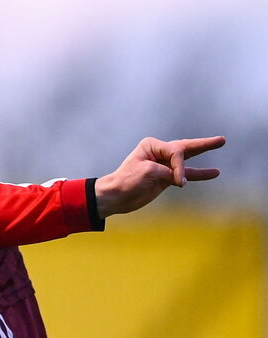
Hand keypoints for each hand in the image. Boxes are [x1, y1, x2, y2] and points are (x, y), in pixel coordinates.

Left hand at [95, 136, 224, 216]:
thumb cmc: (126, 181)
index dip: (180, 167)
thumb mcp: (147, 173)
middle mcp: (158, 152)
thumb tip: (181, 179)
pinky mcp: (165, 178)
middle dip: (203, 144)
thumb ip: (168, 172)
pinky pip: (186, 175)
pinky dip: (199, 174)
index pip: (176, 152)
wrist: (115, 197)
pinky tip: (214, 172)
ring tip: (220, 143)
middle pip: (185, 147)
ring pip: (188, 159)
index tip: (178, 182)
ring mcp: (163, 165)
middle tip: (222, 140)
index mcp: (151, 145)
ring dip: (204, 153)